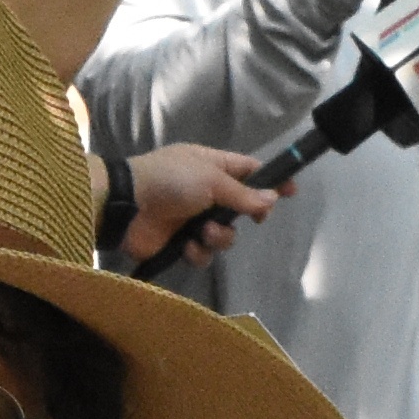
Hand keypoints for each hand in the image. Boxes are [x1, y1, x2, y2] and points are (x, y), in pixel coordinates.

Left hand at [119, 144, 278, 269]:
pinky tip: (188, 245)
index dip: (271, 180)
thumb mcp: (211, 179)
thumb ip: (243, 193)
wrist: (126, 205)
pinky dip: (199, 251)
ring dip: (219, 236)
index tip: (292, 191)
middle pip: (241, 207)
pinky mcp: (181, 242)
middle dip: (247, 215)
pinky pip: (204, 252)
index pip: (250, 171)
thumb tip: (273, 199)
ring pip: (225, 234)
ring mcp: (193, 218)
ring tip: (203, 232)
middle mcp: (206, 192)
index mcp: (212, 166)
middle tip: (253, 219)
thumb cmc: (170, 180)